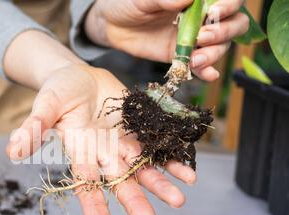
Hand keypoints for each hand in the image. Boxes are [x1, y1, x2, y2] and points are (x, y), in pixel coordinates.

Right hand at [6, 64, 195, 214]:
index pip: (87, 186)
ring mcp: (124, 143)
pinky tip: (188, 173)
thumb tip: (12, 151)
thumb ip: (33, 127)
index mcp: (80, 153)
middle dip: (136, 205)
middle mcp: (104, 155)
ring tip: (179, 201)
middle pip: (121, 184)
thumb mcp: (45, 105)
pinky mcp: (139, 129)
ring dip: (161, 185)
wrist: (81, 77)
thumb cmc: (59, 93)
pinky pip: (158, 147)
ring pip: (144, 169)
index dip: (95, 210)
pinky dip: (172, 159)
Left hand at [85, 0, 248, 80]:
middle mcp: (203, 17)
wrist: (112, 24)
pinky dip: (207, 71)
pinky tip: (208, 75)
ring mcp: (195, 38)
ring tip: (196, 58)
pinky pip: (201, 65)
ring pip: (221, 46)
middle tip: (203, 36)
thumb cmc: (130, 2)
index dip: (230, 4)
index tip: (214, 10)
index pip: (230, 0)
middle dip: (224, 31)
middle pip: (234, 24)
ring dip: (214, 53)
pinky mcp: (183, 56)